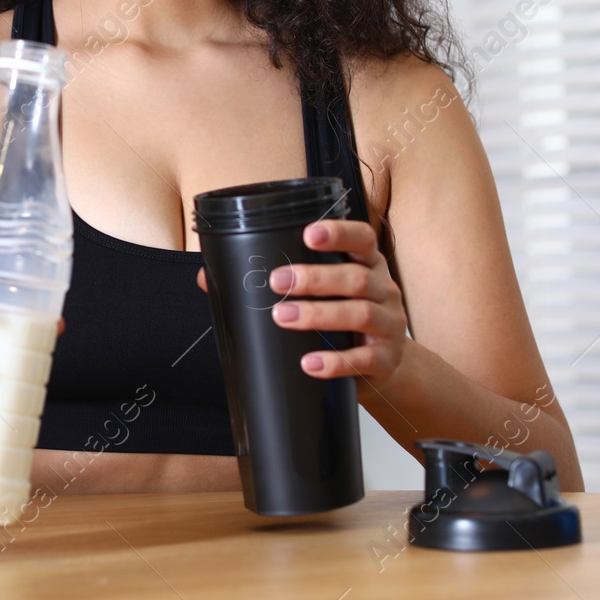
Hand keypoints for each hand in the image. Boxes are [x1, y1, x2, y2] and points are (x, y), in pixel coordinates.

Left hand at [196, 219, 406, 383]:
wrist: (384, 367)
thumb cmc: (343, 321)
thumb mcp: (321, 295)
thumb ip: (273, 281)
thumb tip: (209, 277)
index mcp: (367, 264)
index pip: (362, 238)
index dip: (339, 233)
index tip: (307, 234)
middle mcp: (383, 289)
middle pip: (355, 277)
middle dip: (315, 278)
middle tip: (277, 281)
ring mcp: (390, 325)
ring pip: (361, 314)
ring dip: (319, 315)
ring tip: (283, 317)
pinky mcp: (387, 359)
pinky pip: (365, 359)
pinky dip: (336, 362)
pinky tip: (310, 363)